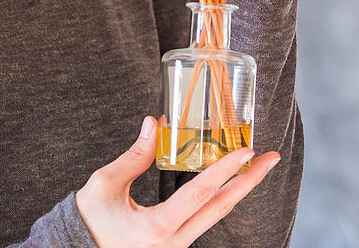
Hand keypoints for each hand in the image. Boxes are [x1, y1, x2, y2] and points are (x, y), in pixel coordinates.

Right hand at [75, 116, 280, 247]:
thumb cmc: (88, 221)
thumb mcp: (105, 185)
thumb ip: (134, 155)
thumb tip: (156, 124)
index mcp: (157, 227)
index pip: (201, 194)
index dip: (225, 170)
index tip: (247, 151)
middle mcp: (173, 241)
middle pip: (221, 208)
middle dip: (249, 181)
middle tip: (270, 157)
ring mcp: (176, 246)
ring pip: (215, 215)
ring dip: (237, 189)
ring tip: (254, 166)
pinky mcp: (174, 244)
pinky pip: (203, 219)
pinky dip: (219, 198)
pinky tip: (227, 183)